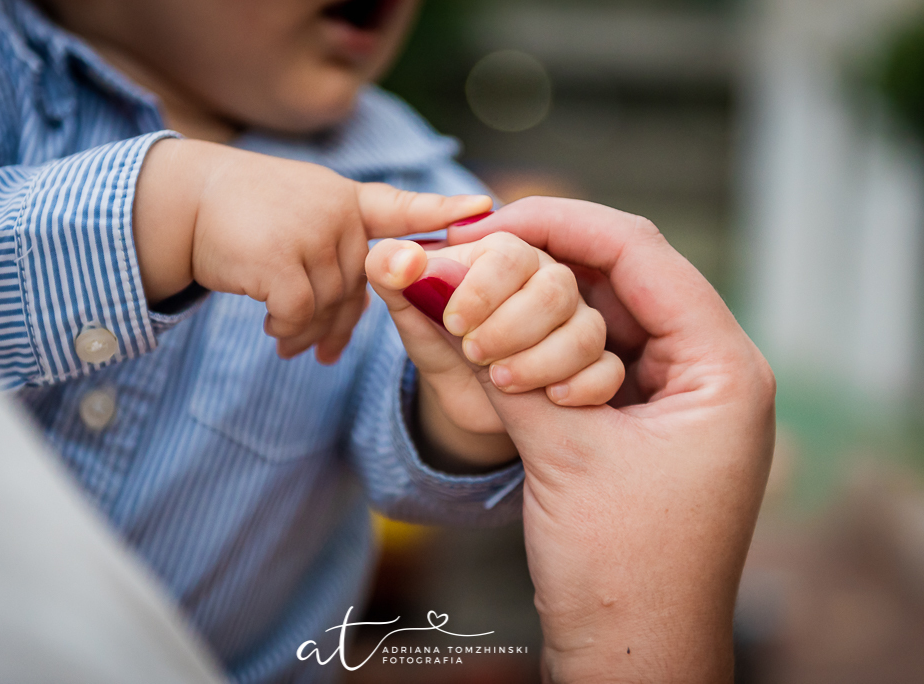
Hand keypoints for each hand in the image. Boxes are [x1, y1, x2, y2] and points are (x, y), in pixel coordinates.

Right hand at [133, 138, 491, 362]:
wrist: (186, 203)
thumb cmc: (244, 217)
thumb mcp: (299, 217)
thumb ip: (335, 253)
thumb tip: (348, 319)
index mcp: (347, 201)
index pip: (403, 208)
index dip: (444, 212)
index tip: (486, 211)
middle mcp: (337, 213)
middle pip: (361, 286)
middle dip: (340, 323)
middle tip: (322, 352)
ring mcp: (311, 232)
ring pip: (331, 304)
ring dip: (308, 332)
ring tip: (286, 342)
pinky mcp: (281, 259)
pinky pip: (302, 314)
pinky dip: (289, 329)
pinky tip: (273, 329)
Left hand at [365, 232, 623, 470]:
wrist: (462, 387)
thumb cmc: (437, 333)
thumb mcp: (406, 306)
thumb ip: (389, 272)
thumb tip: (396, 258)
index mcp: (506, 253)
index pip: (510, 253)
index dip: (483, 288)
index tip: (453, 321)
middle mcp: (550, 280)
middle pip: (556, 289)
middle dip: (513, 326)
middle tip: (474, 353)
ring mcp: (578, 322)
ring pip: (586, 332)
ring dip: (542, 361)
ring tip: (501, 382)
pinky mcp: (593, 365)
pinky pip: (609, 371)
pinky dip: (584, 386)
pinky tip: (552, 399)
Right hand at [448, 198, 775, 682]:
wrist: (633, 656)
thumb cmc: (621, 569)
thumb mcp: (561, 453)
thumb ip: (497, 362)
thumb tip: (429, 284)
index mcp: (722, 366)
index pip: (639, 251)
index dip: (558, 222)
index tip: (487, 219)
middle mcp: (709, 370)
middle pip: (621, 277)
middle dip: (541, 261)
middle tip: (466, 253)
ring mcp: (676, 398)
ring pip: (602, 316)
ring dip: (537, 304)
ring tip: (472, 292)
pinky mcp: (644, 424)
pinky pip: (591, 358)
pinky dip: (543, 345)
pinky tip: (495, 338)